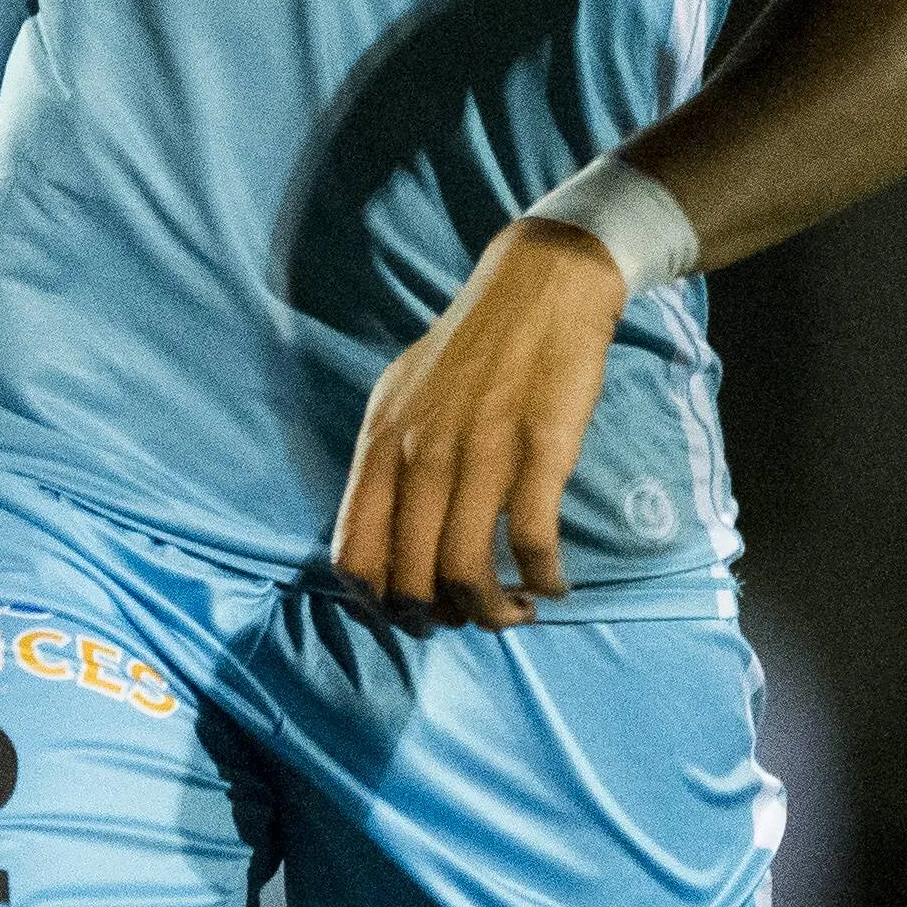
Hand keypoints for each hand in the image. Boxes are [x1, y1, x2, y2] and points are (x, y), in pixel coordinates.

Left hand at [331, 220, 626, 629]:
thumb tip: (382, 544)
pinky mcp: (541, 448)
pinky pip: (533, 542)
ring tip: (516, 611)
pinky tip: (553, 583)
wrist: (540, 287)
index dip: (379, 605)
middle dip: (442, 620)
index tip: (412, 614)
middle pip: (412, 579)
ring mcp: (482, 451)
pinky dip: (544, 580)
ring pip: (470, 573)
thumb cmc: (471, 348)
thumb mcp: (402, 396)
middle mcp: (423, 453)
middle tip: (470, 618)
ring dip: (495, 614)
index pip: (354, 556)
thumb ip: (386, 464)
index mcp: (381, 443)